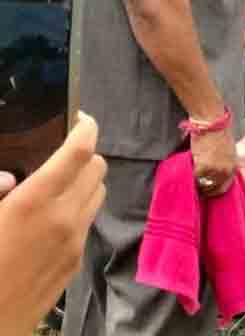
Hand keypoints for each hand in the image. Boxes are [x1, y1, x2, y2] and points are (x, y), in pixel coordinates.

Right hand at [0, 113, 105, 335]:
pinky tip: (52, 216)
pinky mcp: (75, 262)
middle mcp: (63, 219)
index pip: (78, 152)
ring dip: (86, 181)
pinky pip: (88, 222)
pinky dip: (79, 208)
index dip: (85, 128)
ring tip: (59, 182)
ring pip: (98, 194)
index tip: (82, 118)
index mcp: (32, 203)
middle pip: (98, 169)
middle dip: (85, 154)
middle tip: (63, 152)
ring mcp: (74, 242)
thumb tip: (11, 177)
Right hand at [190, 126, 236, 196]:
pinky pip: (194, 177)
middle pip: (213, 188)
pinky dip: (190, 174)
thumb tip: (214, 174)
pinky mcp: (203, 167)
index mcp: (234, 167)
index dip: (214, 190)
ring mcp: (215, 170)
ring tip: (191, 178)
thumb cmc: (218, 133)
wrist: (211, 122)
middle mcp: (226, 171)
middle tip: (195, 188)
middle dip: (204, 189)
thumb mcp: (227, 151)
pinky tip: (189, 168)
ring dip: (196, 182)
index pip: (224, 187)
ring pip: (202, 183)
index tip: (206, 192)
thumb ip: (223, 163)